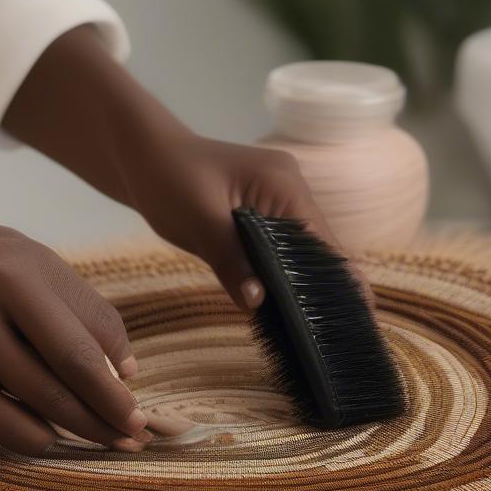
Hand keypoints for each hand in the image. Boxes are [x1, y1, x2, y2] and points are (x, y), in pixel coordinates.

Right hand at [0, 214, 149, 453]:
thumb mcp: (12, 253)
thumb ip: (72, 302)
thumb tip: (125, 371)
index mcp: (6, 270)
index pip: (82, 349)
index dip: (118, 389)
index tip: (138, 409)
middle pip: (60, 391)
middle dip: (106, 423)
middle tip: (132, 439)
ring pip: (25, 426)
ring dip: (67, 437)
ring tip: (90, 436)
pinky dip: (18, 434)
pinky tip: (32, 424)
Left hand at [118, 133, 343, 311]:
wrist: (143, 156)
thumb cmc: (167, 178)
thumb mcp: (199, 222)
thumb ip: (230, 261)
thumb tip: (258, 303)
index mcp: (284, 184)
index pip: (321, 241)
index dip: (333, 280)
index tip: (348, 318)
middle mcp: (291, 189)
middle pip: (317, 247)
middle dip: (321, 288)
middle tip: (332, 335)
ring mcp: (278, 199)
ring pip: (299, 250)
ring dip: (301, 284)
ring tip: (317, 330)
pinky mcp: (262, 212)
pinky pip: (280, 248)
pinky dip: (281, 274)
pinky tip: (285, 305)